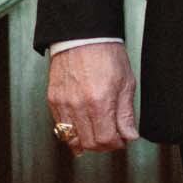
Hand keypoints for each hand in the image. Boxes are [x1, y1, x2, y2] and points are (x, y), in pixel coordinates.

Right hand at [47, 41, 138, 155]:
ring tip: (98, 137)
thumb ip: (126, 113)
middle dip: (104, 146)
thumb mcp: (126, 83)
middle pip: (90, 142)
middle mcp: (79, 106)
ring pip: (73, 139)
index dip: (117, 144)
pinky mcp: (53, 100)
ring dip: (87, 143)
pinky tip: (81, 134)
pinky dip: (71, 135)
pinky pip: (60, 128)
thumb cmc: (106, 54)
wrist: (82, 36)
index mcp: (100, 101)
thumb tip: (130, 135)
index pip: (106, 139)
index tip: (123, 140)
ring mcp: (64, 104)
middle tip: (112, 139)